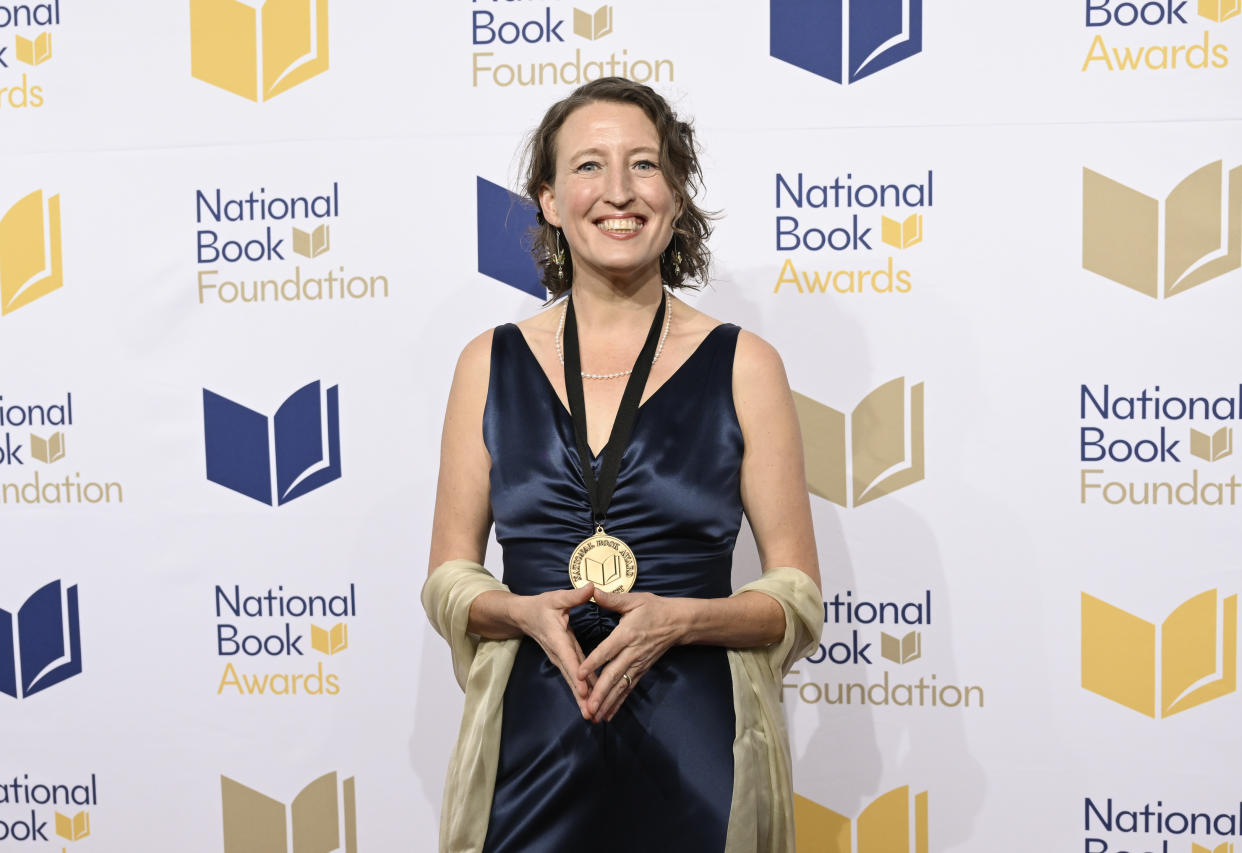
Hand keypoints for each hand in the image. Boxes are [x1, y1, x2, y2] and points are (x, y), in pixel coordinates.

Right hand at [509, 584, 597, 716]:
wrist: (524, 616)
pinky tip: (590, 702)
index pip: (568, 657)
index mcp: (558, 638)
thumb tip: (591, 588)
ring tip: (591, 715)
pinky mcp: (564, 660)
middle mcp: (558, 653)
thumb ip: (574, 596)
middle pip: (571, 676)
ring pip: (572, 680)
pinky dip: (581, 691)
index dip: (576, 674)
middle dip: (580, 696)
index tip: (584, 690)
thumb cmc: (541, 606)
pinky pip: (574, 677)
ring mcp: (560, 658)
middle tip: (591, 713)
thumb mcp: (557, 598)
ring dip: (581, 698)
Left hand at [577, 589, 684, 722]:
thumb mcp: (634, 600)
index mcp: (627, 634)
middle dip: (600, 692)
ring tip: (595, 716)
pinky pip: (628, 689)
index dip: (593, 662)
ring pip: (620, 686)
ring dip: (608, 702)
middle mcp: (632, 653)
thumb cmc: (654, 608)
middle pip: (614, 675)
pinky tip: (608, 715)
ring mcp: (638, 664)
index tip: (580, 673)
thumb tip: (592, 591)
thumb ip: (612, 599)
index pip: (607, 650)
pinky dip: (618, 702)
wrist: (678, 622)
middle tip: (588, 706)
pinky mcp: (641, 671)